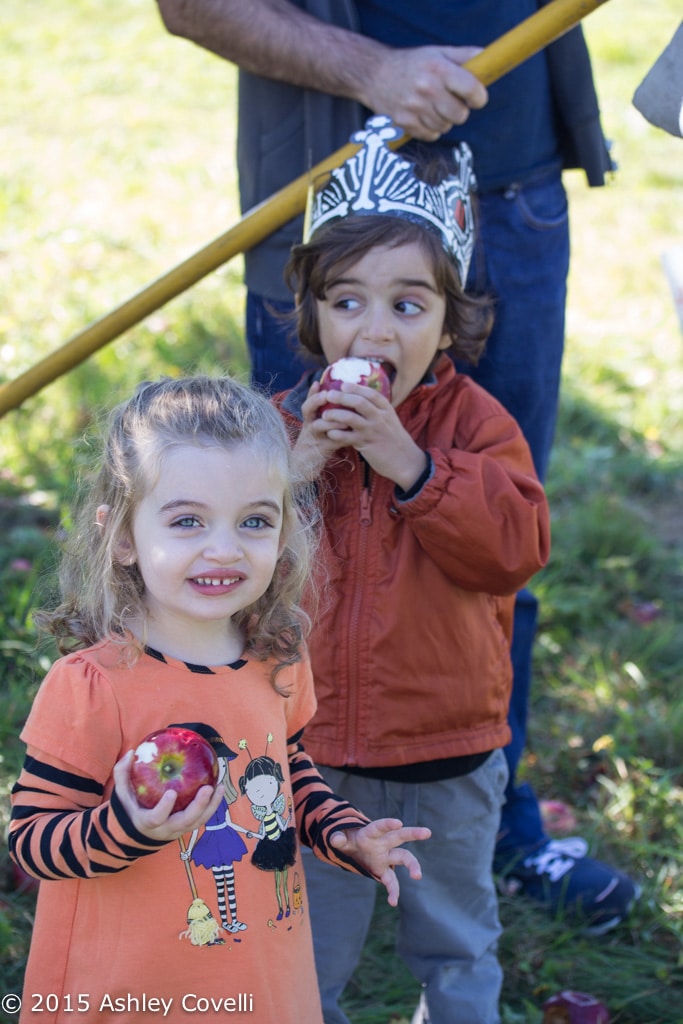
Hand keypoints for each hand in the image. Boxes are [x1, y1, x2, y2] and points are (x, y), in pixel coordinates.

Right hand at [113, 750, 224, 842]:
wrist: (136, 833)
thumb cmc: (130, 808)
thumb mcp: (121, 793)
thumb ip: (122, 773)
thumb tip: (132, 752)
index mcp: (146, 822)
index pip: (156, 819)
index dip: (164, 808)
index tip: (172, 792)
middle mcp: (164, 830)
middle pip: (184, 822)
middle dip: (198, 807)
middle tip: (207, 788)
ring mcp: (177, 830)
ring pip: (197, 822)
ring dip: (211, 806)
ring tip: (219, 787)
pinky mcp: (187, 828)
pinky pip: (202, 819)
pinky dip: (212, 805)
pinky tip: (219, 789)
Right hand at [291, 381, 349, 480]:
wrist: (305, 469)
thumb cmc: (316, 447)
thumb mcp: (322, 430)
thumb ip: (331, 418)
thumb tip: (347, 403)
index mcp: (309, 420)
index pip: (309, 402)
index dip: (312, 393)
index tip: (318, 382)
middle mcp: (308, 426)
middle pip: (308, 409)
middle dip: (317, 400)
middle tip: (328, 394)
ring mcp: (313, 438)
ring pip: (319, 425)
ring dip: (332, 419)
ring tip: (345, 416)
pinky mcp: (321, 450)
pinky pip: (331, 440)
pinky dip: (341, 436)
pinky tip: (351, 433)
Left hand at [315, 382, 427, 491]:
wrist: (406, 461)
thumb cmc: (394, 439)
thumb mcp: (390, 420)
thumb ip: (377, 410)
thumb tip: (360, 398)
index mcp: (386, 410)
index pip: (371, 394)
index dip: (356, 387)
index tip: (343, 384)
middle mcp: (380, 418)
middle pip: (359, 403)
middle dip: (341, 397)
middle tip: (328, 395)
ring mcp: (373, 432)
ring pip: (350, 418)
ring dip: (335, 414)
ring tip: (324, 415)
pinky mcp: (367, 445)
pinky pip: (348, 437)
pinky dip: (337, 434)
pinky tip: (329, 432)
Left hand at [330, 818, 430, 905]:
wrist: (354, 849)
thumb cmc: (349, 840)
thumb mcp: (341, 838)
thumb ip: (338, 838)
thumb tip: (334, 839)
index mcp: (370, 833)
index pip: (380, 827)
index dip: (388, 824)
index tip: (399, 823)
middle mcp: (382, 843)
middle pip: (400, 836)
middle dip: (413, 833)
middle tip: (427, 832)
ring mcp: (386, 857)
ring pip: (403, 857)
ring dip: (412, 865)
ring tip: (418, 876)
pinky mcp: (384, 871)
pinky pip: (392, 881)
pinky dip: (393, 891)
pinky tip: (393, 902)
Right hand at [363, 45, 487, 139]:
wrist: (375, 74)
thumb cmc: (412, 63)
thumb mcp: (438, 52)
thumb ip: (465, 56)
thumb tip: (489, 61)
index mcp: (438, 68)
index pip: (471, 90)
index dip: (479, 97)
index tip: (477, 98)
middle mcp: (426, 89)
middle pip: (460, 115)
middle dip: (460, 110)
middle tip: (452, 102)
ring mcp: (414, 108)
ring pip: (446, 126)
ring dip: (444, 119)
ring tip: (433, 106)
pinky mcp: (404, 123)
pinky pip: (431, 135)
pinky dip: (431, 128)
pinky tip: (423, 115)